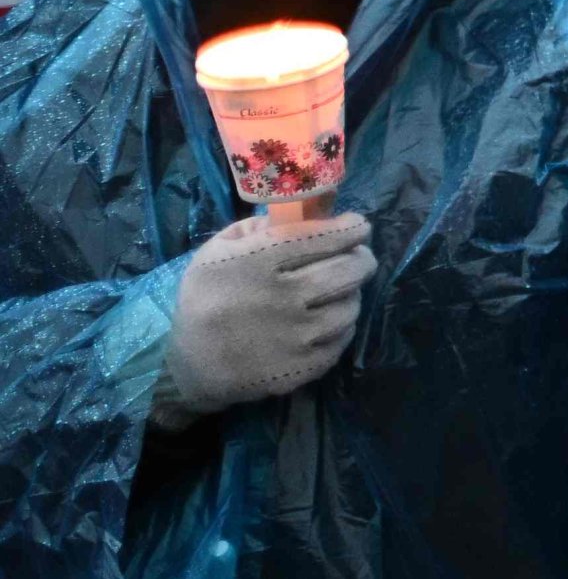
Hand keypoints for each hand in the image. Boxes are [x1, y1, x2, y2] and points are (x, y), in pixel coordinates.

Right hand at [158, 213, 376, 423]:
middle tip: (358, 255)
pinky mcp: (303, 367)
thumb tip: (305, 211)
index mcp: (255, 263)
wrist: (194, 365)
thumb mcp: (218, 252)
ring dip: (351, 293)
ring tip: (338, 289)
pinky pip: (344, 337)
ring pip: (351, 305)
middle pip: (349, 270)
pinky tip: (328, 318)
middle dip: (362, 257)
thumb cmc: (208, 300)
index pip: (322, 237)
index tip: (358, 225)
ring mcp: (294, 336)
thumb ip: (258, 227)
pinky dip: (342, 325)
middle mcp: (280, 298)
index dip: (350, 228)